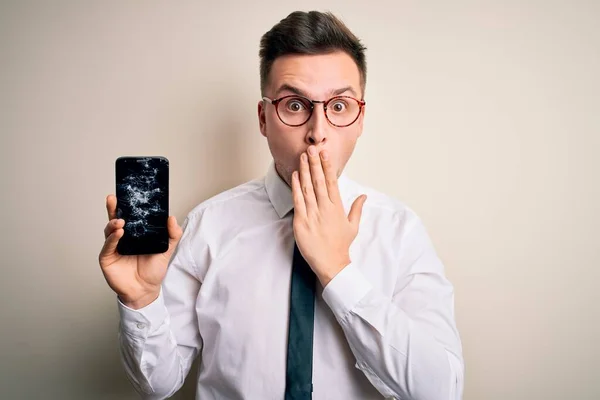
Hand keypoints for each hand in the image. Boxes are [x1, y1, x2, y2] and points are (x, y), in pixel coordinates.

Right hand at [98, 194, 182, 308]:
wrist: (146, 290)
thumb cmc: (153, 270)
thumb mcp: (166, 249)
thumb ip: (172, 234)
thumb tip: (172, 217)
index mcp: (135, 233)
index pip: (129, 215)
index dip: (126, 204)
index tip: (126, 192)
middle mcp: (122, 238)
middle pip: (115, 218)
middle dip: (113, 207)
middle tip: (113, 198)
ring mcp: (113, 247)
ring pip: (109, 230)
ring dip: (113, 223)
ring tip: (121, 221)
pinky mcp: (107, 258)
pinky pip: (108, 246)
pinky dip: (112, 239)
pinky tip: (118, 233)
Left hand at [291, 145, 366, 286]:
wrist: (331, 264)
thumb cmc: (341, 246)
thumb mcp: (353, 226)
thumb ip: (357, 209)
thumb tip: (363, 196)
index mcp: (337, 208)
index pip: (332, 182)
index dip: (328, 166)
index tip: (325, 153)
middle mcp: (325, 208)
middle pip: (319, 181)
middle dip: (315, 163)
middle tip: (311, 148)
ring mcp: (313, 214)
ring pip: (307, 188)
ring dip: (304, 171)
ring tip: (302, 157)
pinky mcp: (301, 222)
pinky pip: (298, 201)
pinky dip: (296, 187)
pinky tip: (295, 176)